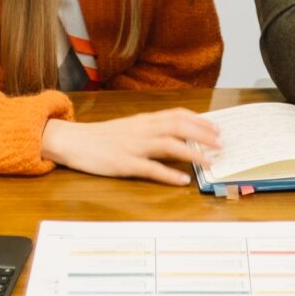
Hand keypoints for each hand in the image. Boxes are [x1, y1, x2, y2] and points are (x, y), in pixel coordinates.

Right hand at [40, 108, 224, 185]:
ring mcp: (134, 146)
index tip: (217, 127)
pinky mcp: (125, 163)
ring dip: (193, 153)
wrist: (73, 141)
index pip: (177, 115)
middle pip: (179, 127)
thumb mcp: (129, 127)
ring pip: (169, 145)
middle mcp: (142, 129)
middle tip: (221, 144)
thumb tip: (176, 135)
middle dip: (203, 135)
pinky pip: (151, 168)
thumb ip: (151, 129)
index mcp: (144, 120)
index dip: (199, 121)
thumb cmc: (102, 137)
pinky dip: (169, 175)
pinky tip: (182, 180)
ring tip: (210, 162)